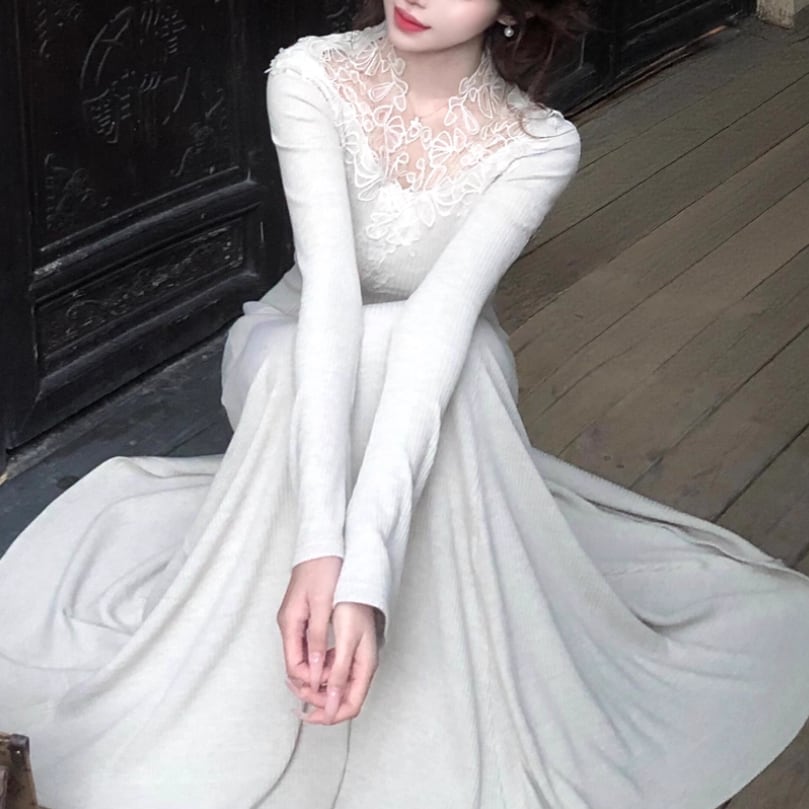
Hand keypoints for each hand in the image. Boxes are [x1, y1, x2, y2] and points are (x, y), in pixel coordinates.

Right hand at [277, 556, 341, 699]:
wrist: (323, 543)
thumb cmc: (323, 568)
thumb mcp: (322, 604)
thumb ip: (318, 637)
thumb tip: (316, 670)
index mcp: (290, 622)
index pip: (294, 666)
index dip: (310, 682)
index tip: (329, 690)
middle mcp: (289, 623)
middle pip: (296, 663)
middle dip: (313, 680)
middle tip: (336, 689)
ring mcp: (295, 619)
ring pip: (303, 655)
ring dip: (318, 669)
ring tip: (339, 676)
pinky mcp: (303, 614)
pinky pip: (308, 643)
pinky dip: (319, 655)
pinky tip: (335, 656)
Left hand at [285, 602, 378, 724]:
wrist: (353, 581)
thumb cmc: (354, 606)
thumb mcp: (346, 641)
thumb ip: (339, 672)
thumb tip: (332, 703)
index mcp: (364, 666)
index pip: (350, 705)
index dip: (329, 715)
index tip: (309, 714)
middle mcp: (360, 666)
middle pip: (340, 699)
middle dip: (317, 699)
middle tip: (297, 690)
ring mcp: (352, 658)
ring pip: (332, 685)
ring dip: (314, 686)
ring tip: (295, 679)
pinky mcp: (344, 650)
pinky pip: (329, 670)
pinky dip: (315, 672)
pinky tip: (304, 665)